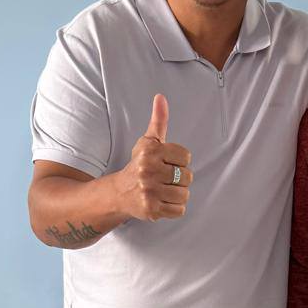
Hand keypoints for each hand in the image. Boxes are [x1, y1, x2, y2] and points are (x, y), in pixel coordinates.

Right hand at [116, 94, 192, 221]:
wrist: (120, 192)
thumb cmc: (139, 164)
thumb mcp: (148, 142)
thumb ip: (158, 121)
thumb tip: (160, 97)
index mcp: (150, 151)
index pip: (186, 157)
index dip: (180, 161)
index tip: (167, 163)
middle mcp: (148, 170)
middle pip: (187, 177)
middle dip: (180, 179)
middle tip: (164, 179)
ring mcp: (149, 192)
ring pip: (184, 195)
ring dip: (178, 195)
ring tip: (164, 191)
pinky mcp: (151, 210)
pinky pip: (179, 210)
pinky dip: (174, 209)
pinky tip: (162, 202)